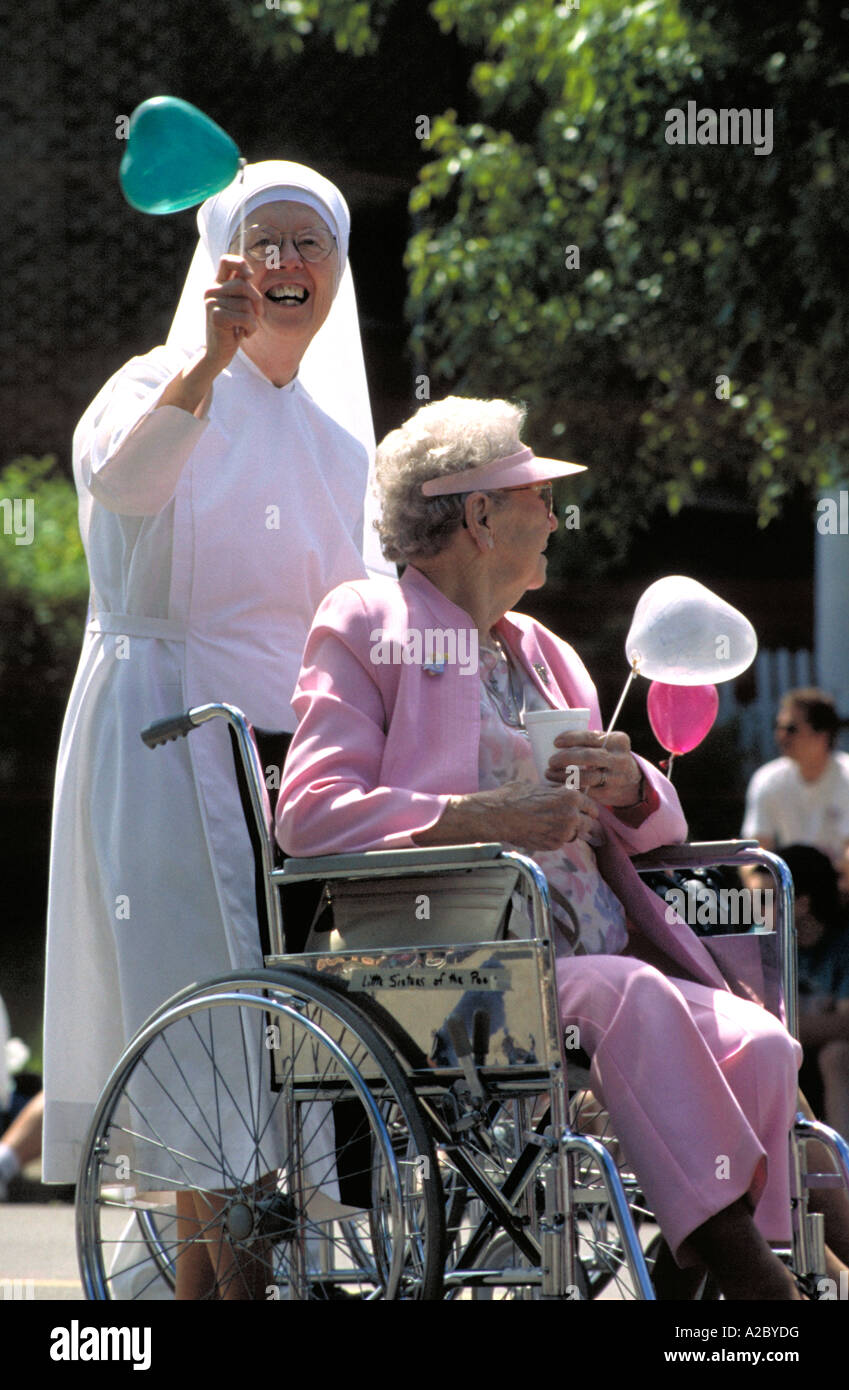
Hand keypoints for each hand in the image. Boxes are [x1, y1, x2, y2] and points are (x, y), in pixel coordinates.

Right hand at [203, 255, 262, 372]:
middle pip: (243, 285)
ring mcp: (212, 303)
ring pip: (246, 304)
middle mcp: (212, 291)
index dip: (240, 263)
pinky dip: (251, 328)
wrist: (219, 352)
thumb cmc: (233, 328)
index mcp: (217, 285)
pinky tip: (244, 335)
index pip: (226, 261)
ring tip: (245, 328)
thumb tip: (249, 274)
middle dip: (257, 300)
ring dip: (253, 320)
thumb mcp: (239, 305)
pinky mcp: (216, 316)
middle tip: (257, 314)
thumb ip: (243, 290)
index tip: (250, 276)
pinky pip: (245, 317)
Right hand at [480, 780, 601, 853]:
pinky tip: (545, 831)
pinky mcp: (554, 845)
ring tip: (557, 826)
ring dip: (572, 831)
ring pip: (577, 834)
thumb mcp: (540, 787)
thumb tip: (565, 794)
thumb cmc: (515, 796)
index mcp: (571, 797)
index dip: (587, 807)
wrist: (498, 815)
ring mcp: (564, 833)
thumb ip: (557, 793)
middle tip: (576, 820)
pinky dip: (558, 838)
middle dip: (584, 822)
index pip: (592, 806)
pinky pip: (562, 842)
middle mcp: (572, 816)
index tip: (585, 810)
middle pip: (590, 823)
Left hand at [544, 730, 642, 807]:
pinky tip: (559, 784)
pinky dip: (570, 787)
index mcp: (618, 741)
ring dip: (563, 775)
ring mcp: (616, 777)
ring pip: (585, 776)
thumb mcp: (608, 745)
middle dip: (565, 758)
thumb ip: (590, 740)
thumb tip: (558, 740)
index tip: (556, 742)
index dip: (570, 738)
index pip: (590, 737)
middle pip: (587, 756)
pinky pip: (585, 790)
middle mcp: (619, 758)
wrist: (633, 782)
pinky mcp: (609, 793)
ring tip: (549, 773)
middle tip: (551, 761)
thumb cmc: (611, 758)